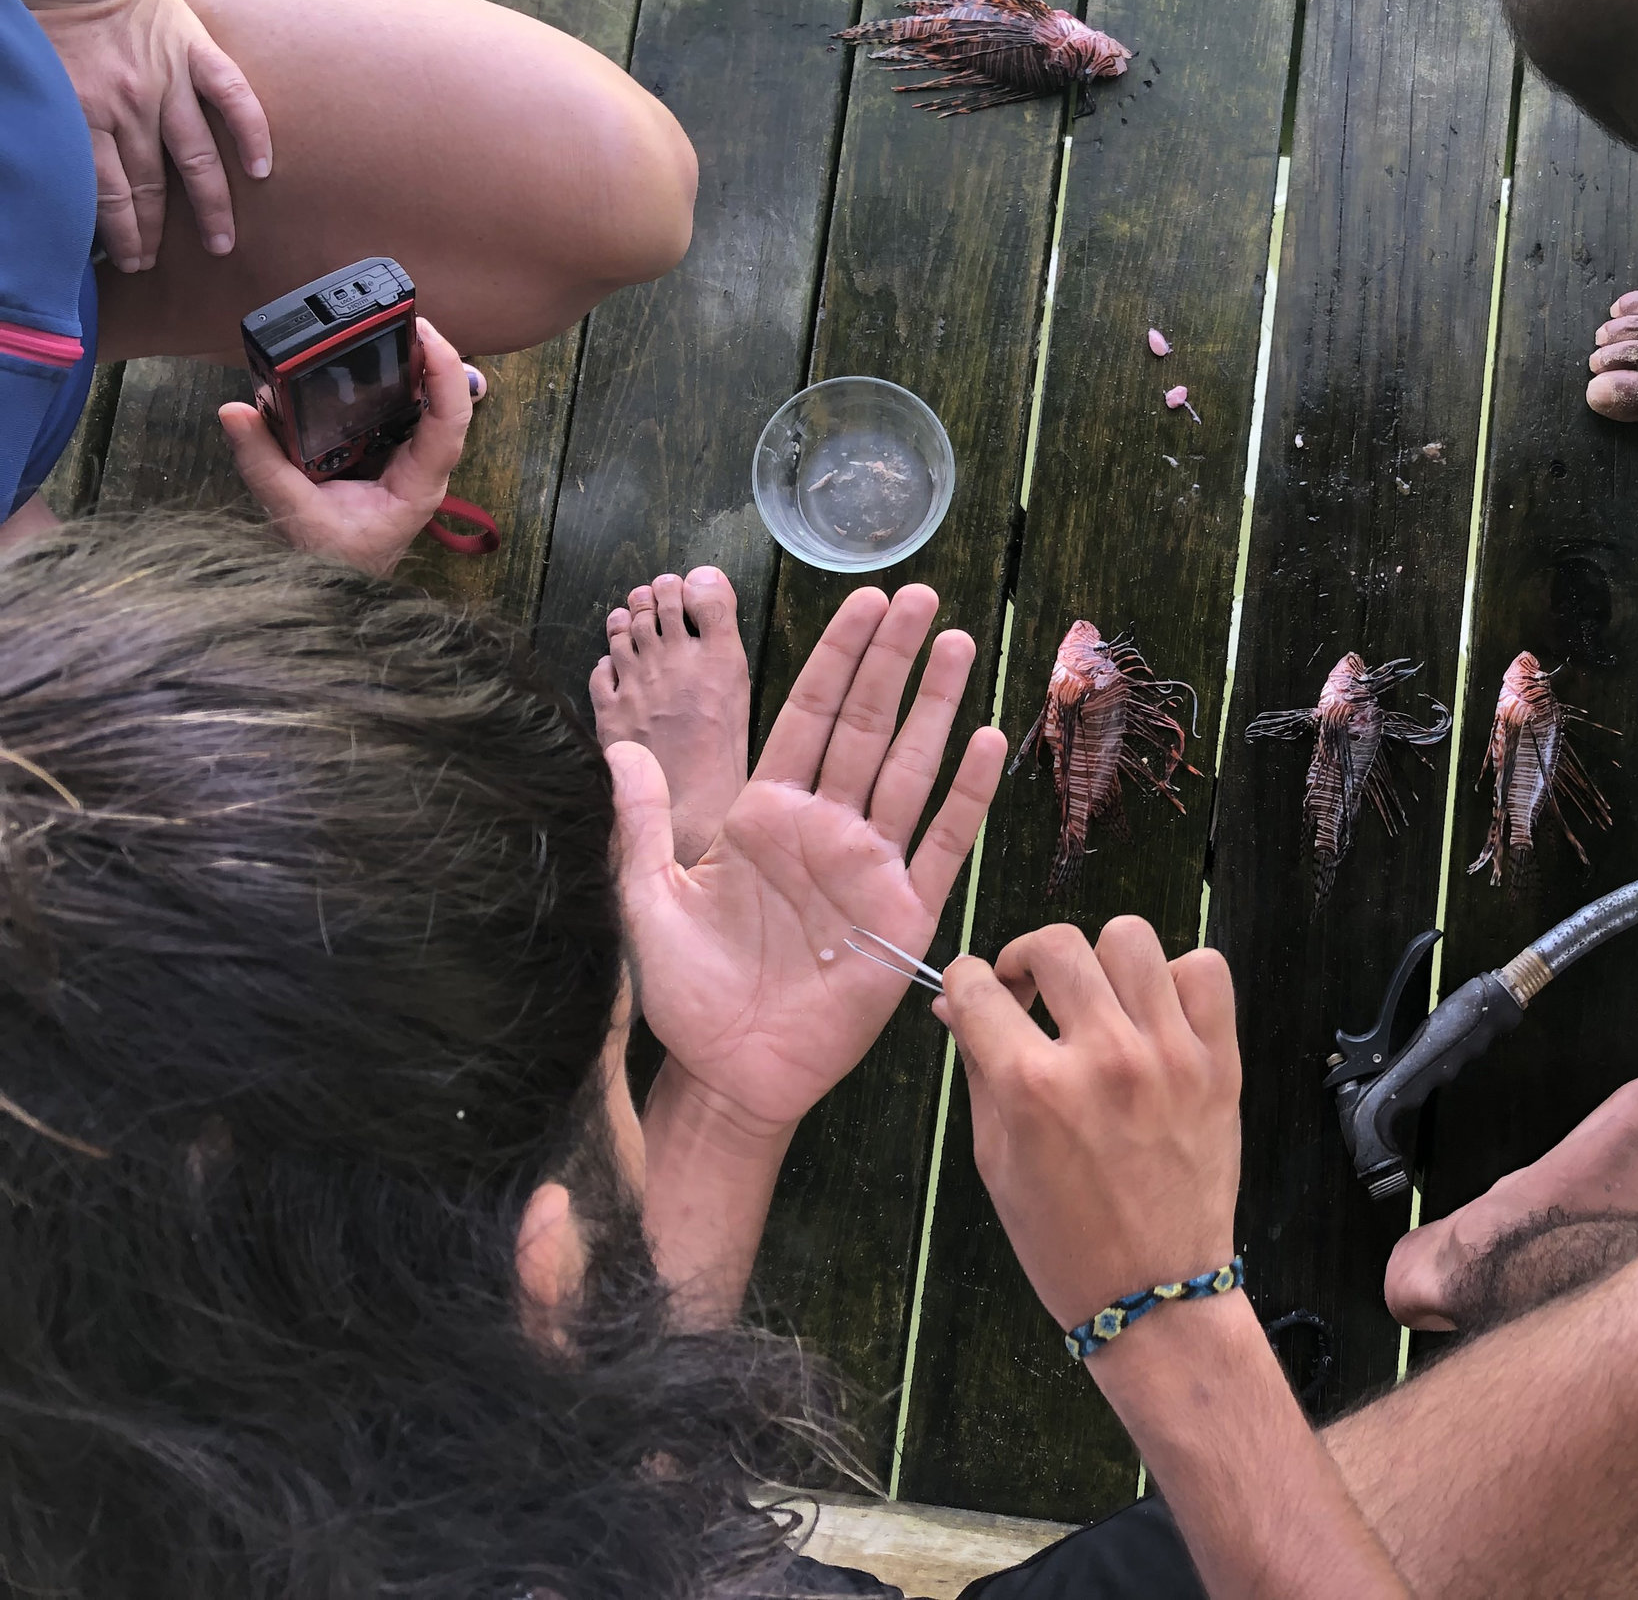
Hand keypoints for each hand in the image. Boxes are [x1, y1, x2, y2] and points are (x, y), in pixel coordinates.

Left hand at [24, 0, 272, 272]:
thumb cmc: (43, 21)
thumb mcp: (34, 83)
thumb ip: (53, 130)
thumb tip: (56, 180)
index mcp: (84, 113)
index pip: (106, 195)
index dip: (121, 235)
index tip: (128, 260)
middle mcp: (129, 103)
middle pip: (149, 185)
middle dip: (154, 232)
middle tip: (158, 261)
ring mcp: (167, 79)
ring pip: (194, 157)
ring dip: (211, 206)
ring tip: (221, 241)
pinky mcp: (195, 52)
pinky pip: (231, 97)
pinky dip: (251, 133)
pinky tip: (261, 168)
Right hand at [218, 317, 481, 574]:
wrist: (330, 592)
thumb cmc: (326, 562)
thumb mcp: (290, 513)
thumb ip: (263, 462)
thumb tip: (234, 411)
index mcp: (417, 486)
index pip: (450, 422)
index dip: (446, 375)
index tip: (428, 335)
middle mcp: (422, 471)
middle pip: (445, 405)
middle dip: (431, 360)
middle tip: (404, 319)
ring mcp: (408, 465)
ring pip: (425, 408)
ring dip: (413, 370)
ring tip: (391, 330)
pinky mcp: (387, 462)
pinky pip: (397, 417)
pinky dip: (386, 389)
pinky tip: (367, 364)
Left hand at [612, 583, 1007, 1135]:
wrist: (733, 1073)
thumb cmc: (688, 993)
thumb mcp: (646, 900)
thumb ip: (640, 823)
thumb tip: (618, 745)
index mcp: (763, 814)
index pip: (808, 716)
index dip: (837, 658)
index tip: (864, 601)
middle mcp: (823, 827)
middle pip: (867, 725)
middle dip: (893, 658)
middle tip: (921, 596)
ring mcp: (869, 866)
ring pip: (910, 769)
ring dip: (936, 706)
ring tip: (959, 643)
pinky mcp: (904, 914)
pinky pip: (942, 843)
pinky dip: (966, 794)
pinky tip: (988, 742)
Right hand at [935, 917, 1240, 1330]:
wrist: (1154, 1292)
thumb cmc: (1062, 1238)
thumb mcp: (995, 1158)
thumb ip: (977, 1068)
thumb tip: (956, 1001)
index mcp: (1033, 1087)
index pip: (979, 986)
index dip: (966, 982)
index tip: (977, 992)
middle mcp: (1103, 1057)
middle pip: (1055, 944)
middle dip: (1027, 959)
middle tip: (1032, 996)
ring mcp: (1169, 1054)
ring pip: (1130, 938)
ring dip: (1102, 962)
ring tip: (1099, 1002)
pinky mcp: (1220, 1062)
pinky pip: (1205, 970)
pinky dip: (1177, 980)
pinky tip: (1156, 1016)